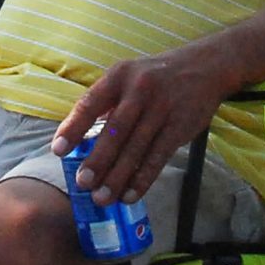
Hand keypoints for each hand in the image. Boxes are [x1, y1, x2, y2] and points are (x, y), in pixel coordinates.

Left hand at [50, 47, 234, 206]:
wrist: (206, 66)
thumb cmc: (156, 76)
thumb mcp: (129, 75)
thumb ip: (108, 102)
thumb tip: (80, 136)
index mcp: (119, 76)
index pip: (90, 103)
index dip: (73, 128)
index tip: (58, 151)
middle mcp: (139, 91)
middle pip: (115, 131)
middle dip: (97, 160)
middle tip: (83, 183)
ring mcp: (162, 109)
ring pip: (136, 148)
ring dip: (118, 176)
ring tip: (102, 198)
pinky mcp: (180, 126)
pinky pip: (158, 157)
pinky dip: (143, 178)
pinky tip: (130, 194)